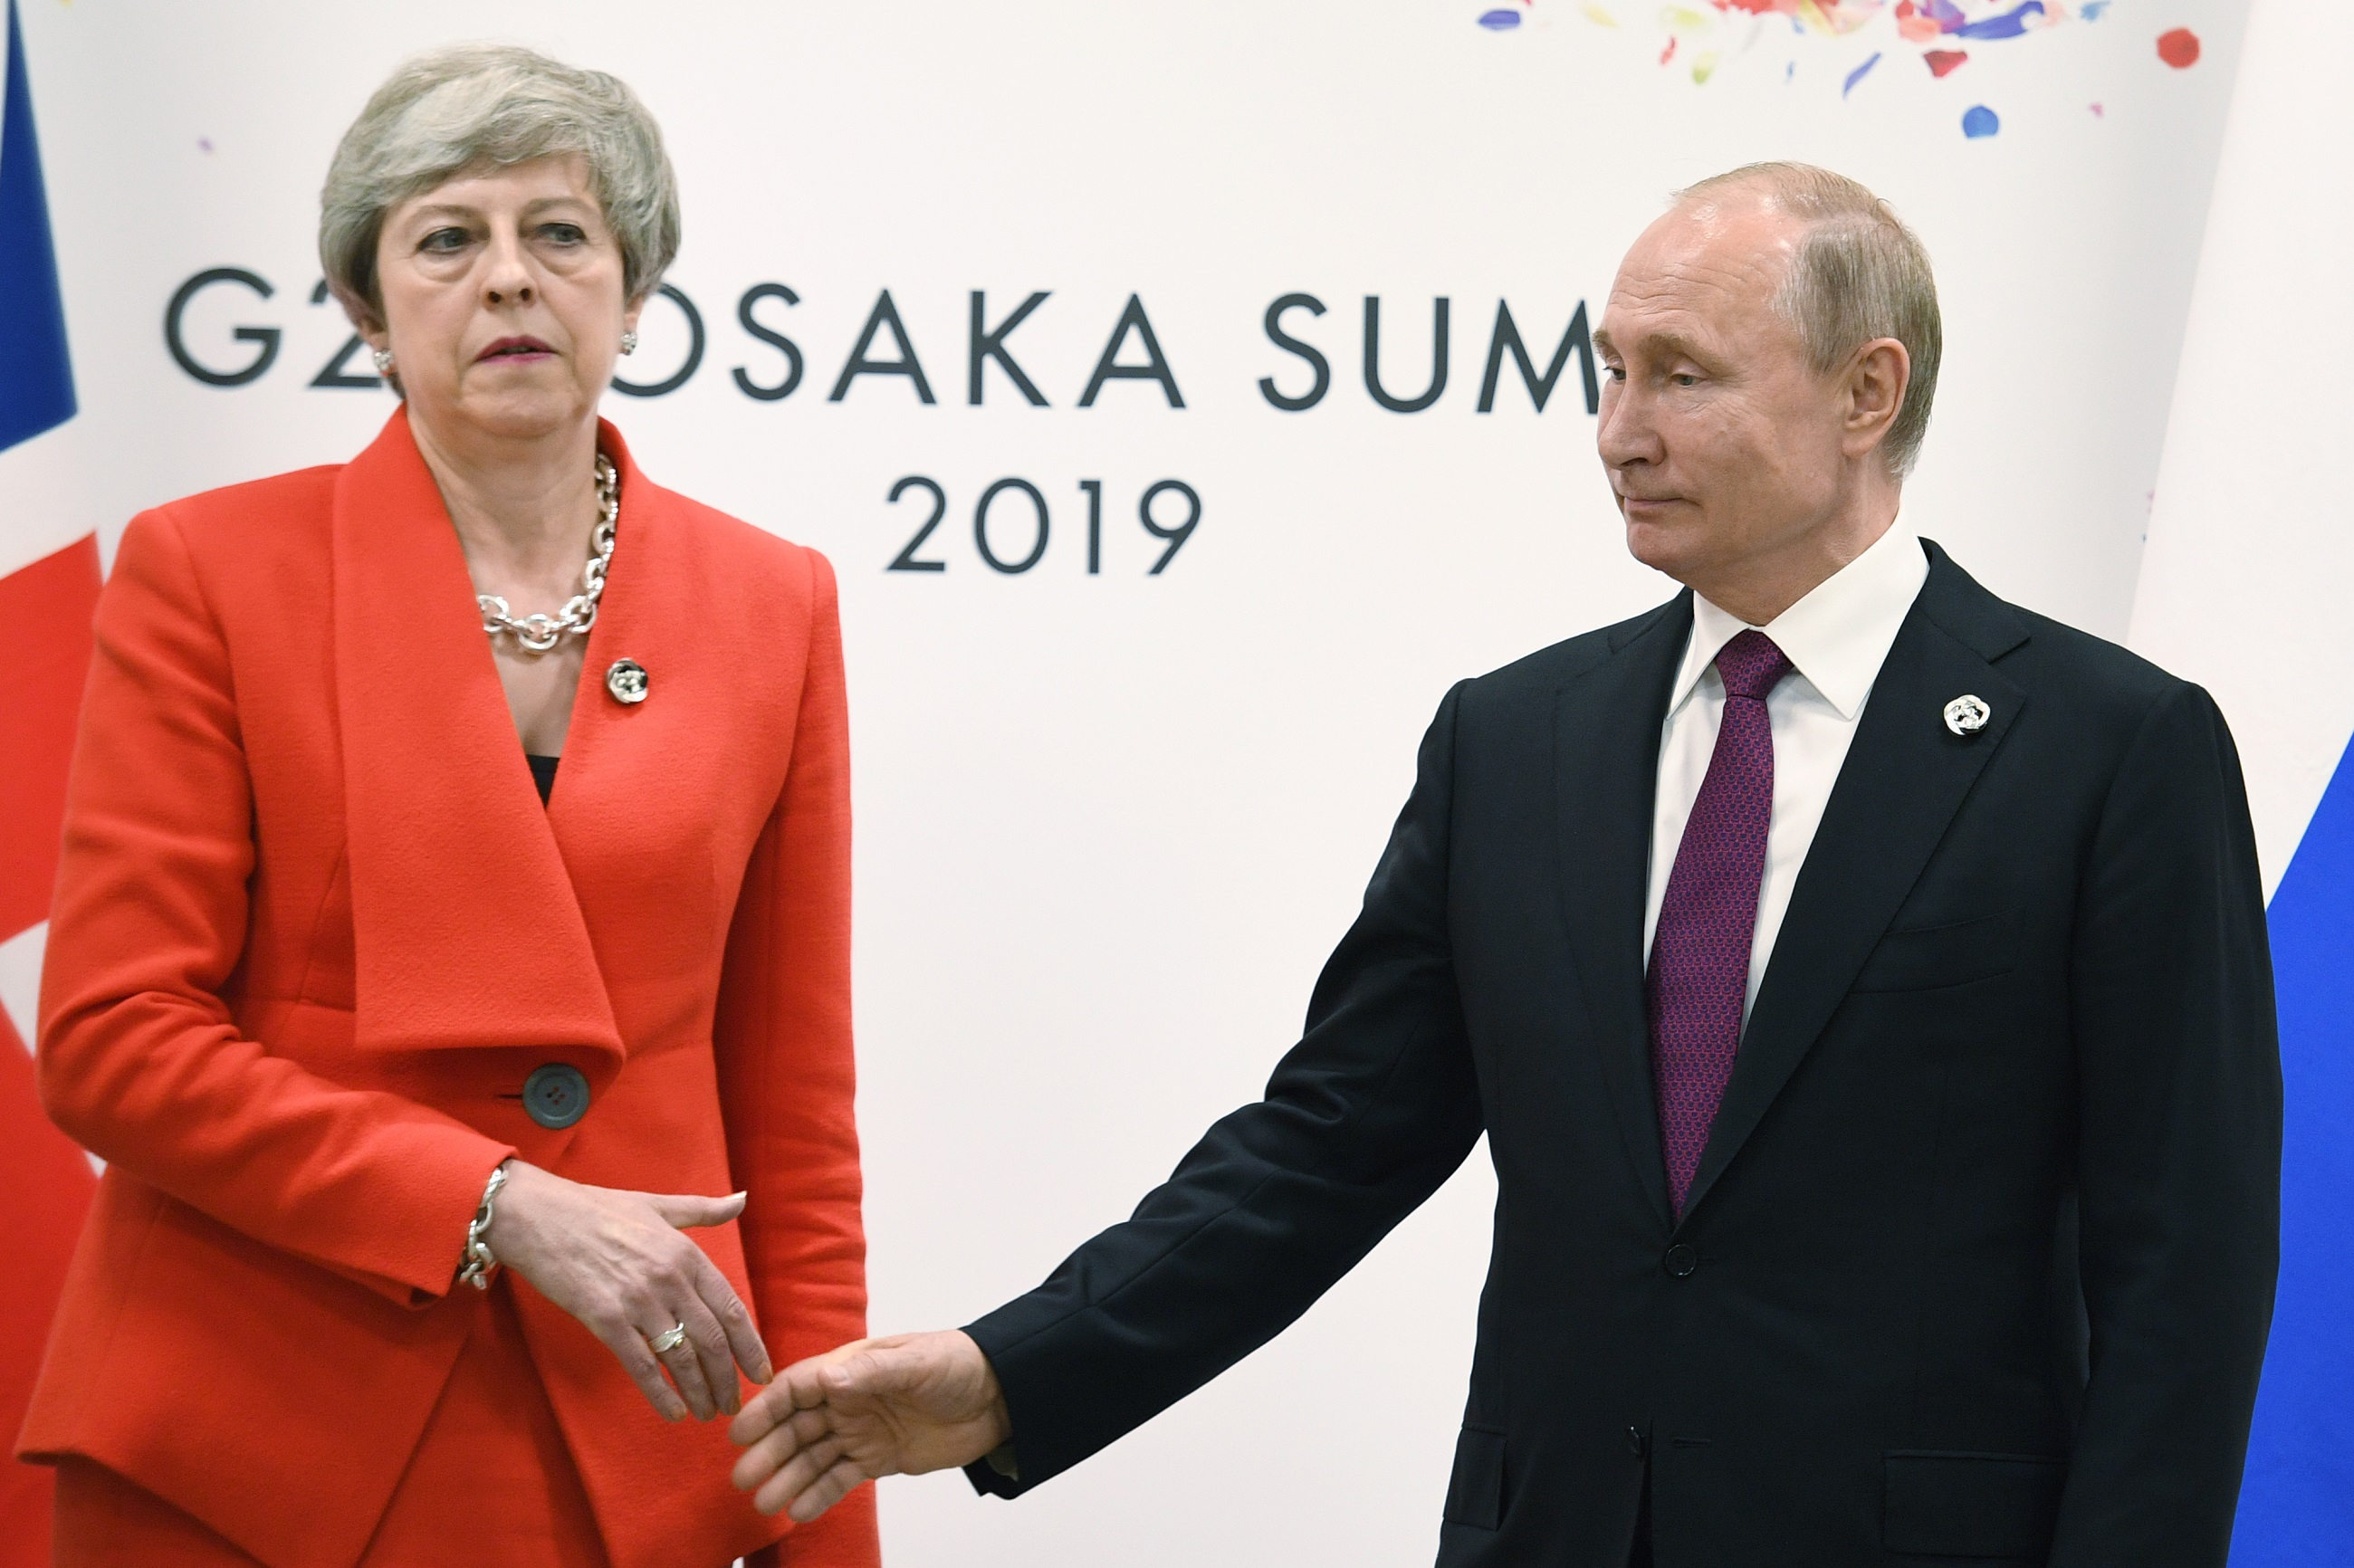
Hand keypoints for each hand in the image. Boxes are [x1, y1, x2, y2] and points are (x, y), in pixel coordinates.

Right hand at [483, 1160, 771, 1421]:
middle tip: (735, 1405)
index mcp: (687, 1253)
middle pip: (712, 1340)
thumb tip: (742, 1200)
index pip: (731, 1308)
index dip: (750, 1346)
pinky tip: (675, 1413)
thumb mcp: (658, 1204)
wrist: (540, 1216)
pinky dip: (662, 1394)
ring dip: (700, 1391)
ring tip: (709, 1413)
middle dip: (728, 1379)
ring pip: (682, 1357)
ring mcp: (638, 1301)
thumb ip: (703, 1210)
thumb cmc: (598, 1209)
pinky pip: (641, 1365)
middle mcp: (670, 1279)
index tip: (761, 1373)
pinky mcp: (606, 1320)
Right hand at [729, 1330, 1010, 1520]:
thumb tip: (827, 1377)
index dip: (766, 1409)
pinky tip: (797, 1511)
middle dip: (769, 1451)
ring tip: (763, 1503)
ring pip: (813, 1457)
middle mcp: (848, 1399)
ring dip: (787, 1478)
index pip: (797, 1388)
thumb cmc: (956, 1364)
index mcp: (851, 1368)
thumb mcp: (915, 1363)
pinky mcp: (879, 1458)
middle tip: (742, 1479)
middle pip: (797, 1427)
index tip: (739, 1433)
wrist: (999, 1395)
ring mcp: (862, 1430)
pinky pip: (840, 1478)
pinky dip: (818, 1495)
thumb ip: (872, 1373)